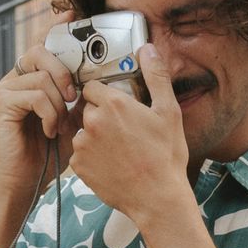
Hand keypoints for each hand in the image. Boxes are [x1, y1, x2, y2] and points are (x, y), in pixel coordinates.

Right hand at [0, 29, 84, 199]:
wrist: (25, 182)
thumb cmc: (46, 155)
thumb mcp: (71, 123)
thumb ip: (80, 102)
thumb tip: (97, 83)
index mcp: (34, 78)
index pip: (46, 44)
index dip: (59, 28)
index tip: (74, 16)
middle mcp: (18, 78)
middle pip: (42, 50)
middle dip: (64, 71)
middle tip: (74, 96)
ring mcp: (9, 88)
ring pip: (42, 74)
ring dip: (59, 102)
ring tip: (59, 125)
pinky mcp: (4, 101)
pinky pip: (35, 93)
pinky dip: (48, 113)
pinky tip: (49, 130)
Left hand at [67, 42, 192, 229]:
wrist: (157, 199)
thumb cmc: (166, 157)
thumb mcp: (168, 112)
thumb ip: (156, 76)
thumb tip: (148, 48)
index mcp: (113, 103)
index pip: (91, 87)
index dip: (103, 96)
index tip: (115, 107)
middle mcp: (92, 121)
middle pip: (85, 109)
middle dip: (98, 116)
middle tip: (120, 133)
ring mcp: (82, 146)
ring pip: (81, 132)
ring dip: (92, 137)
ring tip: (117, 151)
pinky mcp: (78, 167)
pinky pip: (79, 155)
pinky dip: (90, 159)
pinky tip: (110, 165)